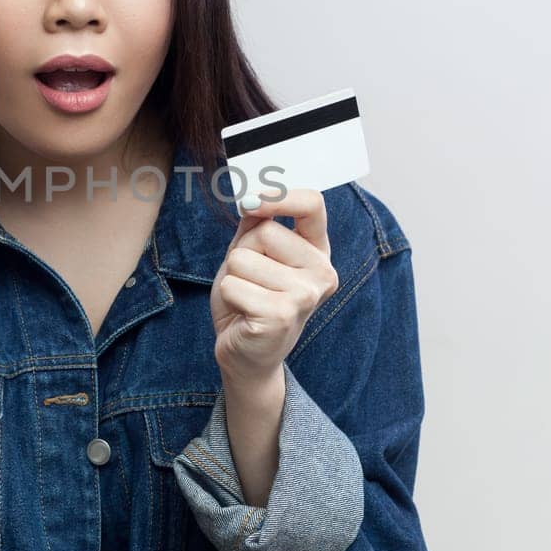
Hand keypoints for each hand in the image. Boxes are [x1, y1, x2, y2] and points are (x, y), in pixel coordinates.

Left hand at [210, 187, 339, 385]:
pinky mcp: (282, 315)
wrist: (247, 355)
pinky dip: (228, 296)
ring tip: (247, 298)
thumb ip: (254, 224)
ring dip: (233, 277)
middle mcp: (322, 272)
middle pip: (266, 231)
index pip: (313, 204)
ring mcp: (306, 295)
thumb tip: (250, 195)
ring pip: (244, 258)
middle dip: (243, 252)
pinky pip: (233, 284)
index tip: (251, 201)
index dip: (280, 197)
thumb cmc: (249, 300)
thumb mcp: (251, 255)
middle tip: (251, 281)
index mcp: (318, 252)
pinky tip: (244, 314)